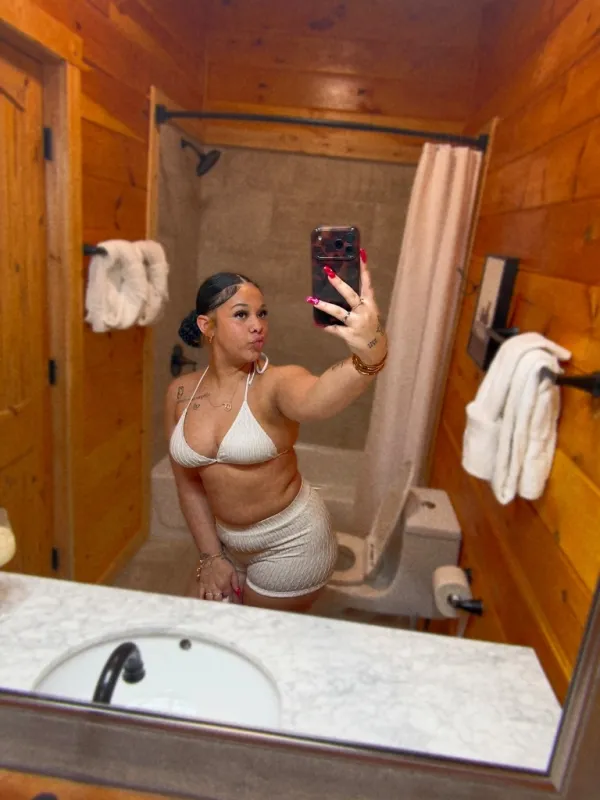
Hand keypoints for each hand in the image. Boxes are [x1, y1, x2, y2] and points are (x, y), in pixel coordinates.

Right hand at [197, 556, 240, 602]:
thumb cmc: (224, 564)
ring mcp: (207, 588)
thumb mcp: (233, 572)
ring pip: (210, 600)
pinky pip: (201, 595)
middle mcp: (216, 589)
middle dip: (221, 603)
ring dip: (213, 603)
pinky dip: (203, 600)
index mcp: (224, 586)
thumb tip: (238, 592)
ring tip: (216, 605)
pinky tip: (205, 604)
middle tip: (224, 604)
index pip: (228, 596)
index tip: (232, 599)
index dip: (230, 598)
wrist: (211, 557)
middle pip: (218, 601)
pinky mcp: (201, 585)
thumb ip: (235, 583)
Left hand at [308, 249, 386, 363]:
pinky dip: (326, 326)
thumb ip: (359, 301)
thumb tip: (341, 287)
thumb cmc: (370, 327)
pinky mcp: (349, 335)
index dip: (364, 268)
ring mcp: (356, 323)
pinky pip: (334, 329)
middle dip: (338, 283)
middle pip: (350, 294)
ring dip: (324, 305)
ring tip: (311, 299)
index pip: (367, 283)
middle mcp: (364, 311)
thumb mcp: (370, 312)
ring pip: (338, 312)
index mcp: (370, 303)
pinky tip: (317, 323)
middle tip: (328, 272)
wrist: (375, 349)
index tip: (361, 253)